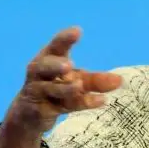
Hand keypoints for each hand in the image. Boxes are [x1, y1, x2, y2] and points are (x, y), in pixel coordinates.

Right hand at [6, 26, 122, 133]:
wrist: (29, 116)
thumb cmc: (54, 90)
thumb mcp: (75, 82)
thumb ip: (96, 80)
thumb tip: (120, 80)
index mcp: (47, 59)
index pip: (55, 46)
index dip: (64, 39)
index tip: (77, 31)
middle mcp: (39, 73)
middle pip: (44, 66)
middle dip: (55, 65)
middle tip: (69, 64)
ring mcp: (38, 92)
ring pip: (52, 89)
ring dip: (65, 88)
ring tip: (79, 85)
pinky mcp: (41, 110)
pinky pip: (62, 106)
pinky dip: (81, 103)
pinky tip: (100, 100)